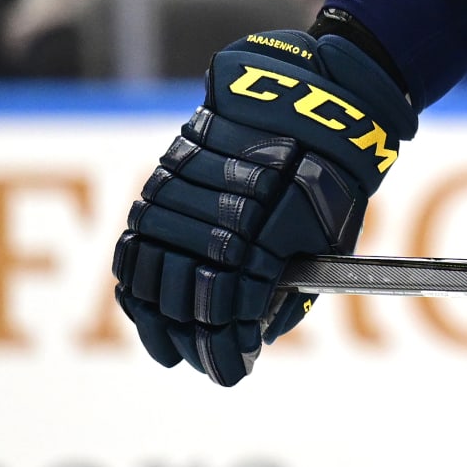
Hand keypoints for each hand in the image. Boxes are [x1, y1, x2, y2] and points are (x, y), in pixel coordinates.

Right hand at [112, 30, 415, 383]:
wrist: (310, 97)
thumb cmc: (330, 172)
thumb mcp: (331, 233)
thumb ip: (295, 284)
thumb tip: (262, 333)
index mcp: (268, 232)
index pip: (232, 309)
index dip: (228, 348)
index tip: (234, 369)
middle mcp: (218, 212)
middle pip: (189, 297)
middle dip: (196, 341)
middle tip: (205, 363)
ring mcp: (186, 192)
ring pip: (154, 272)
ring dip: (159, 319)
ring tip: (171, 348)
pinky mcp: (164, 175)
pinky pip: (135, 239)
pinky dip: (136, 279)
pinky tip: (144, 304)